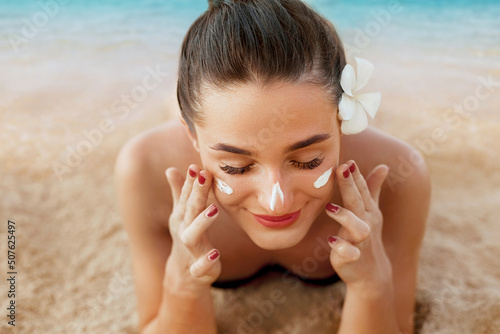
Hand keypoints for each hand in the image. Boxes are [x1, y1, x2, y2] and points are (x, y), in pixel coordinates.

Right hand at [165, 165, 220, 286]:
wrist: (182, 275)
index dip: (191, 181)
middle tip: (204, 176)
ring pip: (192, 236)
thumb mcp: (181, 215)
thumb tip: (170, 169)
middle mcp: (184, 231)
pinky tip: (215, 254)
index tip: (196, 165)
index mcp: (183, 217)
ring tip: (214, 209)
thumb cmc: (185, 237)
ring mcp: (190, 250)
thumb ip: (180, 193)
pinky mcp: (198, 270)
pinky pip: (200, 267)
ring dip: (201, 222)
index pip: (187, 196)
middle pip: (190, 210)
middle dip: (196, 193)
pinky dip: (205, 261)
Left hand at [325, 160, 391, 287]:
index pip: (362, 190)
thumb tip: (384, 166)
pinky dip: (342, 248)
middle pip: (358, 202)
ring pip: (358, 228)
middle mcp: (365, 223)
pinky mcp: (352, 259)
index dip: (355, 175)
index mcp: (367, 211)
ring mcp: (360, 241)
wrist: (371, 274)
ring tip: (330, 208)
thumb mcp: (371, 212)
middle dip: (351, 185)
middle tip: (341, 169)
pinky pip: (349, 253)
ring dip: (346, 217)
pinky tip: (331, 241)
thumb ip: (372, 189)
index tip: (347, 160)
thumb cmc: (367, 238)